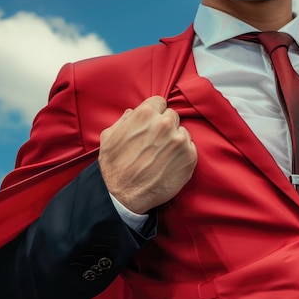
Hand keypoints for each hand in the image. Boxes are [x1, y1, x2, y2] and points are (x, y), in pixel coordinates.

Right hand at [98, 96, 196, 214]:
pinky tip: (169, 164)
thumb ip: (123, 121)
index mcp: (145, 114)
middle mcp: (165, 124)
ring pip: (182, 132)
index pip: (159, 102)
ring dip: (174, 140)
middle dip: (164, 126)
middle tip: (155, 142)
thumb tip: (132, 113)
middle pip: (172, 116)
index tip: (151, 124)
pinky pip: (190, 148)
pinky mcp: (190, 157)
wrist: (124, 196)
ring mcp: (179, 140)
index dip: (154, 113)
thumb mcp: (109, 137)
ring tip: (161, 156)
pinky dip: (182, 154)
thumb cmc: (114, 167)